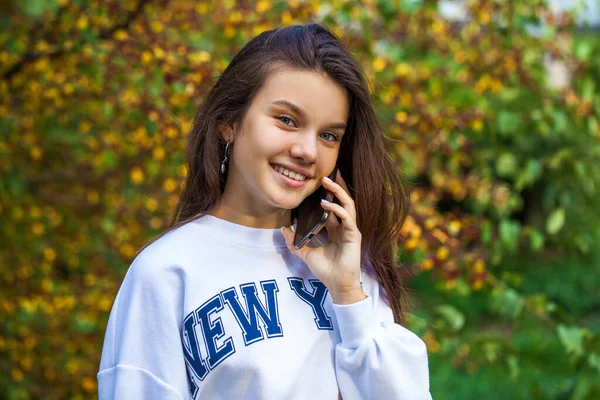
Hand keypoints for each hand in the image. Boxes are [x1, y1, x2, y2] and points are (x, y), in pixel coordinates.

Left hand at [281, 170, 366, 304]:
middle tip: (324, 176)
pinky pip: (347, 217)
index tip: (318, 183)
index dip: (327, 194)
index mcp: (335, 229)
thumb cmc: (326, 270)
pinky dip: (336, 209)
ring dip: (338, 191)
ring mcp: (350, 229)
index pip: (333, 206)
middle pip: (342, 200)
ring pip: (348, 204)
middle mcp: (344, 226)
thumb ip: (296, 242)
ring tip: (327, 182)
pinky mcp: (354, 235)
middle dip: (335, 187)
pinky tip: (326, 204)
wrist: (337, 285)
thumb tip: (283, 230)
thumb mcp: (306, 253)